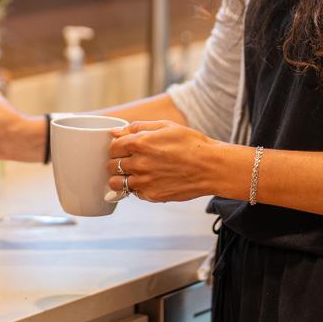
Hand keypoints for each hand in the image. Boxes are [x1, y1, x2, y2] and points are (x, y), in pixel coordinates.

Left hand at [106, 120, 228, 202]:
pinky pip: (134, 193)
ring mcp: (144, 181)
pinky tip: (149, 181)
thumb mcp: (166, 126)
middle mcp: (138, 163)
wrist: (211, 167)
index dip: (117, 148)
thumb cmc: (191, 144)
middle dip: (116, 163)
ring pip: (117, 183)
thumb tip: (116, 131)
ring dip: (121, 179)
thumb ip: (138, 127)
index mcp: (139, 143)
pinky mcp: (152, 195)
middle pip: (111, 166)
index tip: (123, 149)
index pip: (112, 147)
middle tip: (129, 161)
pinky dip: (137, 188)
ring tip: (133, 174)